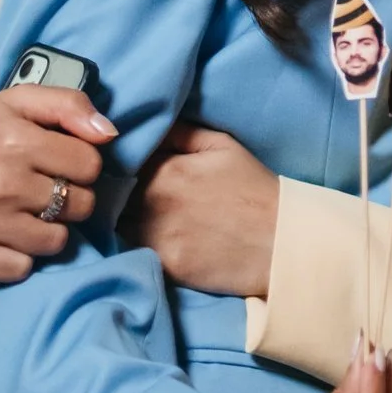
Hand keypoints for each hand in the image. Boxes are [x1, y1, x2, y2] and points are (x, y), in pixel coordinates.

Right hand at [0, 82, 114, 281]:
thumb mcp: (22, 101)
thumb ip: (70, 105)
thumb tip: (109, 134)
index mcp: (17, 142)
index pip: (89, 165)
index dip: (81, 163)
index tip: (61, 161)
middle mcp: (1, 185)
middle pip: (79, 205)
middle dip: (70, 196)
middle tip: (45, 187)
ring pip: (55, 241)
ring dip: (50, 228)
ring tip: (29, 211)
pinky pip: (22, 269)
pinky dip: (21, 256)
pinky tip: (9, 234)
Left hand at [122, 123, 277, 296]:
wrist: (278, 242)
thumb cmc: (253, 188)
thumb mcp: (222, 145)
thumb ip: (180, 133)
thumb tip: (148, 127)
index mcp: (167, 169)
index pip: (122, 162)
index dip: (120, 165)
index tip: (123, 168)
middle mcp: (154, 201)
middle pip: (114, 195)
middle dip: (115, 192)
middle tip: (123, 194)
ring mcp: (155, 236)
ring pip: (117, 224)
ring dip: (120, 219)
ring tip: (134, 217)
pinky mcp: (161, 265)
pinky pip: (131, 250)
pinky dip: (130, 244)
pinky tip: (146, 239)